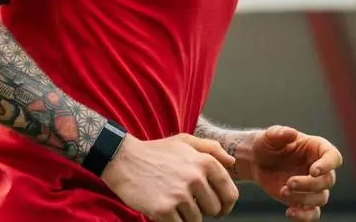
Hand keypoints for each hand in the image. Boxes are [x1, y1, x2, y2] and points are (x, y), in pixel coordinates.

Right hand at [102, 133, 239, 221]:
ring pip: (197, 219)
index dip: (226, 205)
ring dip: (186, 216)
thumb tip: (232, 162)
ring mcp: (180, 195)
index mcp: (205, 162)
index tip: (219, 209)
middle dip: (203, 209)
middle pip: (213, 209)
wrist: (123, 160)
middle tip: (188, 202)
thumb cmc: (155, 151)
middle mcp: (195, 178)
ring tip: (173, 202)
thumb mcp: (184, 141)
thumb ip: (211, 149)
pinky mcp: (164, 210)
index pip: (230, 193)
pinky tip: (164, 208)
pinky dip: (173, 221)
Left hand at [249, 126, 341, 220]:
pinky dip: (304, 216)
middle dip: (309, 184)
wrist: (257, 161)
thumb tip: (291, 133)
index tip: (313, 171)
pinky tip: (290, 212)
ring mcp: (313, 186)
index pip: (333, 157)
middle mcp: (320, 168)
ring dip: (304, 199)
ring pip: (321, 198)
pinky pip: (313, 213)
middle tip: (289, 183)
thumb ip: (280, 133)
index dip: (328, 165)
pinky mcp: (304, 200)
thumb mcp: (270, 136)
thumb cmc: (268, 145)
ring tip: (283, 191)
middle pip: (327, 181)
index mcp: (317, 149)